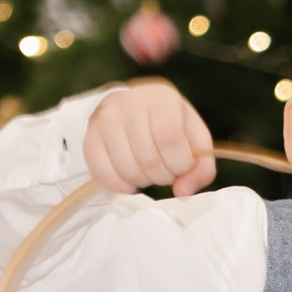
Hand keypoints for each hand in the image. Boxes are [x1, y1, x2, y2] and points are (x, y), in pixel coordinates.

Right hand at [86, 80, 216, 195]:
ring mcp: (106, 120)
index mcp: (161, 98)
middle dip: (163, 176)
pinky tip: (131, 180)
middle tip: (165, 170)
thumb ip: (201, 168)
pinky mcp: (90, 137)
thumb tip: (183, 193)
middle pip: (148, 159)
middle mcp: (130, 103)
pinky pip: (103, 174)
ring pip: (126, 170)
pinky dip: (121, 186)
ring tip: (149, 171)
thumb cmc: (170, 124)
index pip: (169, 140)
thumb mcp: (195, 138)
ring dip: (143, 181)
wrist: (133, 107)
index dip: (179, 164)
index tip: (181, 166)